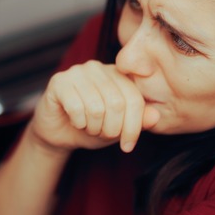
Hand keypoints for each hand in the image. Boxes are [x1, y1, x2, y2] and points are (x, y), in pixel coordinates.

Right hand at [29, 60, 158, 153]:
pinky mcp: (59, 81)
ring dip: (93, 127)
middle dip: (111, 129)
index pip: (135, 99)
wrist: (59, 133)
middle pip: (117, 104)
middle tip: (102, 135)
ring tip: (88, 127)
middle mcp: (99, 68)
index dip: (133, 127)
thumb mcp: (119, 128)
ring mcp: (77, 71)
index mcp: (118, 75)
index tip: (127, 146)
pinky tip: (75, 121)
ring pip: (96, 107)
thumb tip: (155, 117)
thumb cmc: (91, 127)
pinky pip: (76, 107)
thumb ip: (138, 121)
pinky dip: (78, 122)